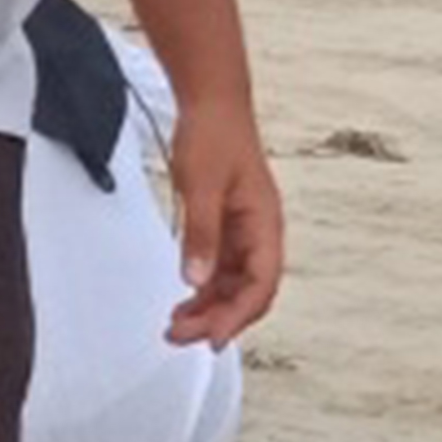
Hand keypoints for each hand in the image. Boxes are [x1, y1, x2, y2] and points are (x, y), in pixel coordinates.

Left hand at [164, 106, 285, 346]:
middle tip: (180, 336)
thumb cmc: (214, 135)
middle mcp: (260, 232)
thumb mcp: (202, 186)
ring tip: (176, 326)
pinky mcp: (227, 226)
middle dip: (218, 319)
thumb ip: (201, 235)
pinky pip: (221, 269)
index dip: (238, 316)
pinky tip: (185, 299)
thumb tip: (197, 280)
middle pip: (248, 292)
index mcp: (265, 224)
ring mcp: (244, 231)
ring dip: (209, 308)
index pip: (260, 285)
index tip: (212, 338)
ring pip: (234, 284)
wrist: (211, 103)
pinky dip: (204, 288)